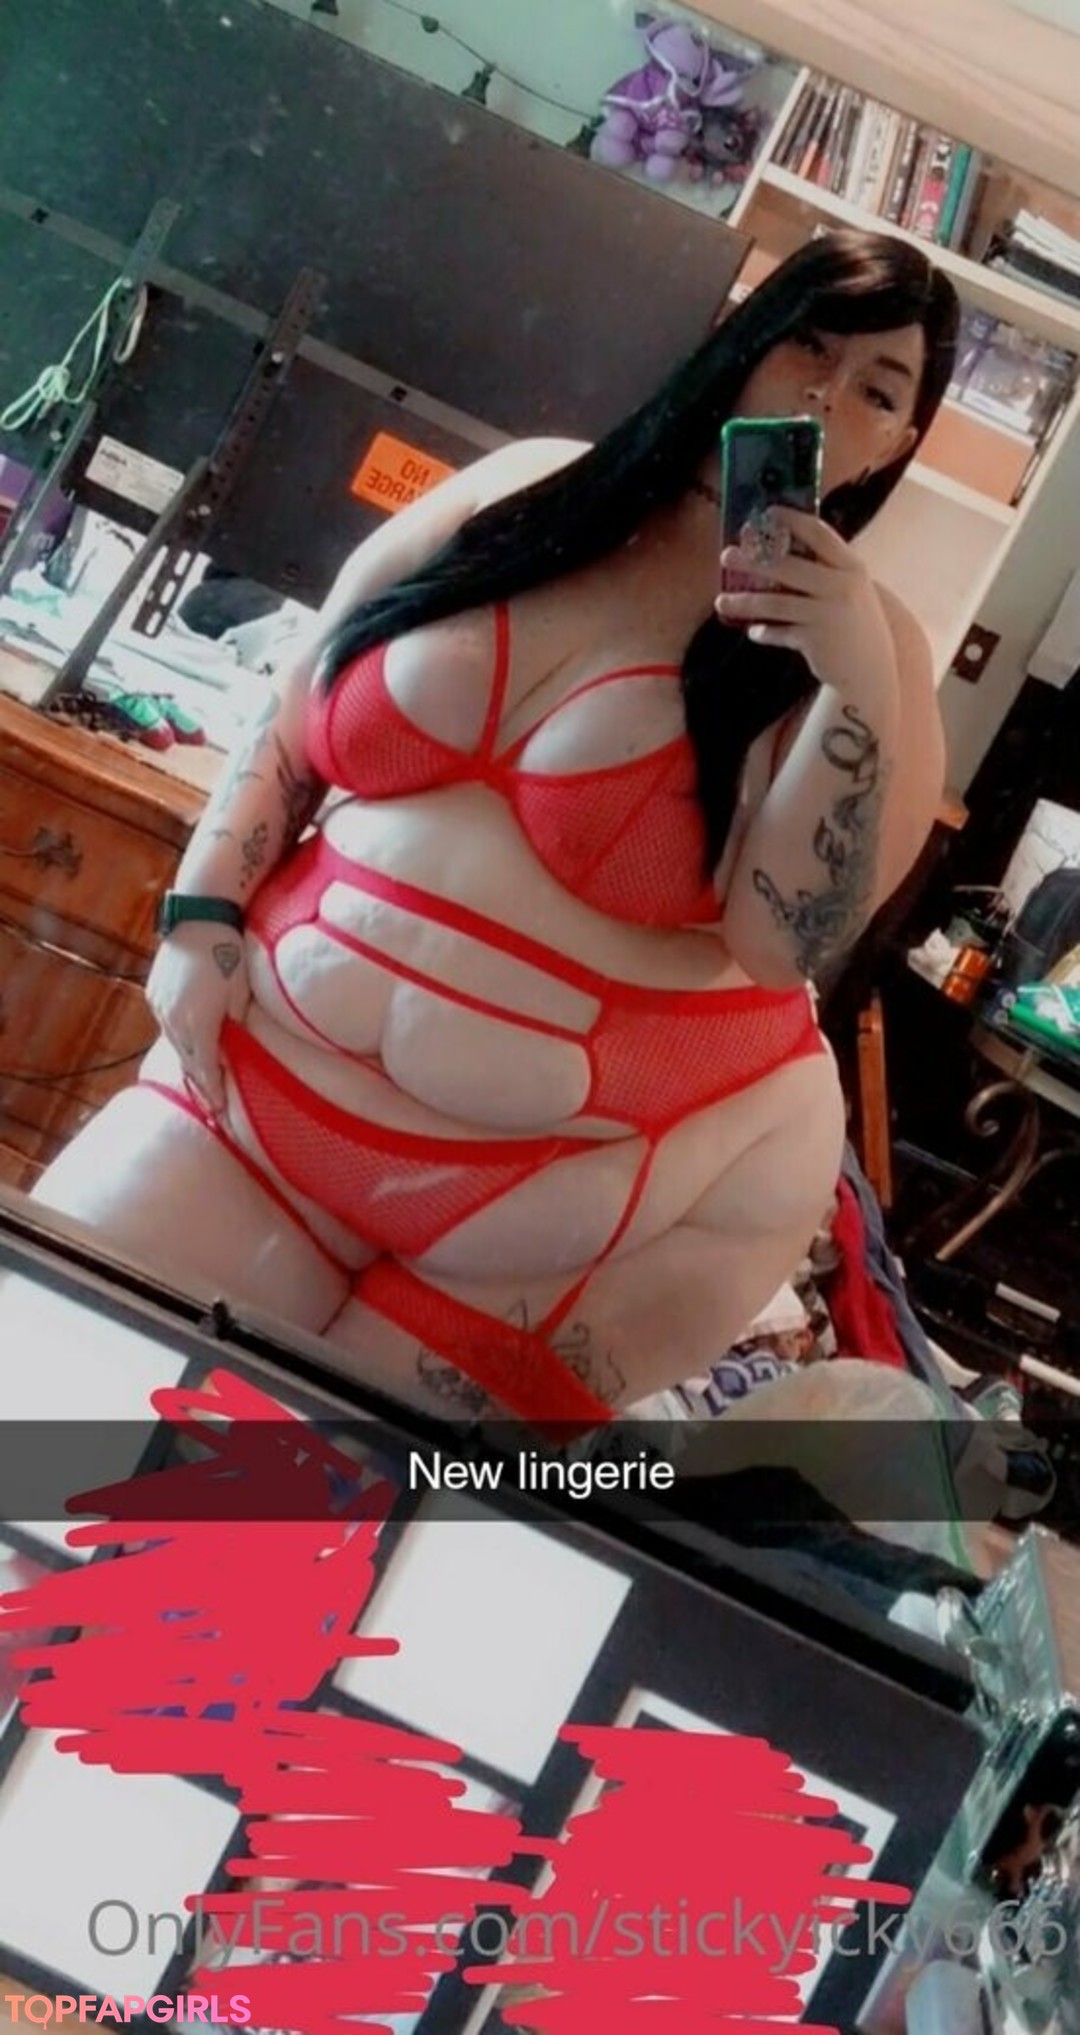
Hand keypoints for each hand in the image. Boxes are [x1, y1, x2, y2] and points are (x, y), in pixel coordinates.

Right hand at [145, 920, 249, 1115]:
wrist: (198, 916)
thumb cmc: (229, 951)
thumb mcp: (241, 992)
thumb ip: (237, 1023)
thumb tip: (236, 1044)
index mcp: (199, 1023)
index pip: (207, 1069)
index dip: (214, 1093)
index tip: (222, 1113)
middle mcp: (174, 1020)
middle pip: (188, 1062)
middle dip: (201, 1085)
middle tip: (214, 1107)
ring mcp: (161, 1006)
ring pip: (175, 1044)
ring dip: (189, 1062)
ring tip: (201, 1082)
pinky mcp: (154, 993)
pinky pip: (167, 1026)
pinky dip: (179, 1039)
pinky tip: (188, 1047)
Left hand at [715, 507, 897, 700]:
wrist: (870, 671)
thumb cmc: (853, 622)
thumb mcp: (849, 588)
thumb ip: (824, 569)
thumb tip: (777, 549)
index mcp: (851, 566)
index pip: (818, 533)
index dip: (791, 519)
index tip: (766, 513)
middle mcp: (841, 587)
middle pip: (788, 566)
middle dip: (752, 559)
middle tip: (726, 556)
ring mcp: (828, 614)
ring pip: (776, 603)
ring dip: (744, 602)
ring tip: (721, 601)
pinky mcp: (815, 641)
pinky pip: (779, 632)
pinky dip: (764, 632)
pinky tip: (753, 631)